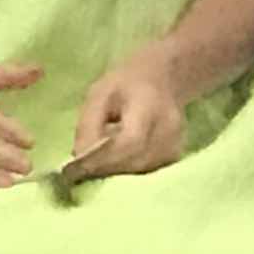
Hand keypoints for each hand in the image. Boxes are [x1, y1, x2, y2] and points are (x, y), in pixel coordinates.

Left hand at [63, 47, 185, 183]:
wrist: (163, 78)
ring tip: (95, 169)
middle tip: (80, 173)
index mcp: (150, 105)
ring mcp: (176, 144)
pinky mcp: (175, 155)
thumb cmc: (127, 83)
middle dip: (105, 170)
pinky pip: (148, 171)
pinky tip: (114, 166)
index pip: (130, 142)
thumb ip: (88, 124)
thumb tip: (79, 158)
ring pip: (142, 170)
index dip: (103, 159)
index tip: (77, 169)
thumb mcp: (99, 93)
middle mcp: (169, 127)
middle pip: (136, 161)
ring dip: (115, 175)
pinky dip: (128, 173)